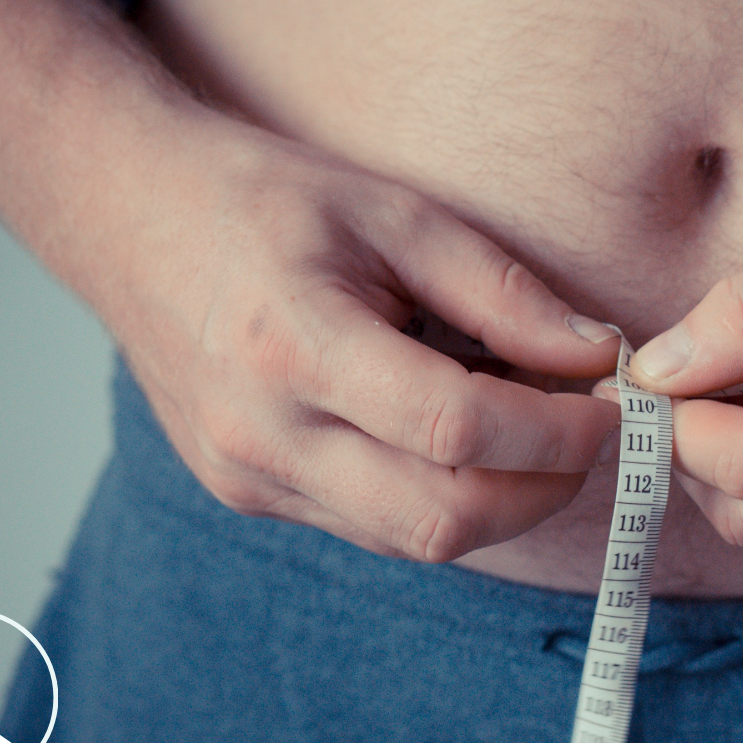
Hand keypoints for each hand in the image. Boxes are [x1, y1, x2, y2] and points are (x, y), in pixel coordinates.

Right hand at [110, 123, 621, 561]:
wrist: (131, 222)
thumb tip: (594, 356)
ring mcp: (247, 478)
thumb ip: (500, 292)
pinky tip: (453, 445)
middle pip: (441, 519)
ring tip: (524, 432)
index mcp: (293, 345)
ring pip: (412, 541)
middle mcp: (261, 434)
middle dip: (542, 489)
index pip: (456, 431)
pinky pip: (372, 529)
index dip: (557, 432)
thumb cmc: (264, 201)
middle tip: (586, 434)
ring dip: (496, 502)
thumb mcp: (393, 213)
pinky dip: (437, 498)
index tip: (612, 405)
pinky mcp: (247, 496)